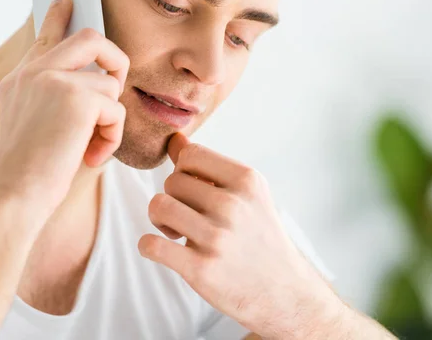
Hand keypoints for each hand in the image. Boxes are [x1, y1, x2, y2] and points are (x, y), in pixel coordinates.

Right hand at [0, 0, 128, 220]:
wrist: (15, 195)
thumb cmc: (31, 170)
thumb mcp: (35, 124)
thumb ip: (56, 97)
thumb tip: (98, 87)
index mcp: (22, 78)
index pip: (45, 37)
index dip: (59, 17)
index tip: (67, 0)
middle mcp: (35, 71)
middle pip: (90, 38)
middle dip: (115, 59)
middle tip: (116, 80)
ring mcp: (54, 79)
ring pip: (110, 85)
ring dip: (110, 120)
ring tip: (91, 145)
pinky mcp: (76, 97)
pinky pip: (117, 109)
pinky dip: (112, 136)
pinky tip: (92, 155)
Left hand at [138, 133, 336, 338]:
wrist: (282, 291)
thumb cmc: (260, 237)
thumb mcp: (247, 195)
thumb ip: (209, 167)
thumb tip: (174, 139)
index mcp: (247, 181)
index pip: (191, 154)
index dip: (184, 171)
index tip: (194, 191)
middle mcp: (233, 205)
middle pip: (172, 181)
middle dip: (174, 198)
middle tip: (188, 217)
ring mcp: (217, 238)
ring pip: (158, 206)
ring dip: (160, 220)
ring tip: (176, 232)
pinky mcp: (201, 269)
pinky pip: (150, 244)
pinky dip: (149, 246)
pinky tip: (164, 250)